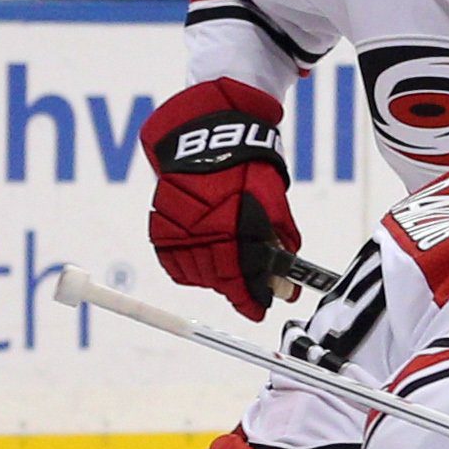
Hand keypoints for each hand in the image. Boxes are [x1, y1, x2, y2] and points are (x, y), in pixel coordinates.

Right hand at [141, 78, 298, 321]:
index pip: (242, 280)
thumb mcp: (274, 202)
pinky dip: (188, 269)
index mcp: (236, 229)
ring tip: (225, 269)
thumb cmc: (247, 168)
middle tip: (248, 289)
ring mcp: (179, 230)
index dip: (251, 300)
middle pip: (219, 281)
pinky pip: (173, 263)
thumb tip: (287, 280)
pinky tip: (201, 261)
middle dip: (236, 289)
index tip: (258, 311)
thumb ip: (281, 242)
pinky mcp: (161, 226)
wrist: (207, 138)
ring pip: (196, 275)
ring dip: (213, 279)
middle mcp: (205, 233)